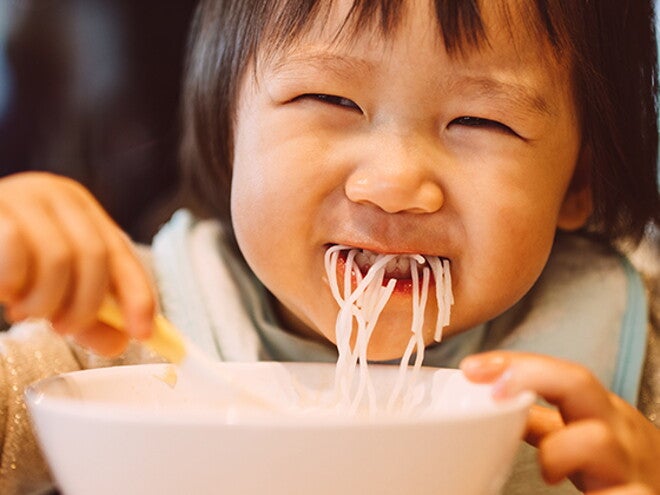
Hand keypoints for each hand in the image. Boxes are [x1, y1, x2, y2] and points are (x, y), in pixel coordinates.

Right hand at [0, 172, 154, 354]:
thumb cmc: (6, 263)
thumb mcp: (52, 289)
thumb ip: (87, 317)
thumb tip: (119, 344)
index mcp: (80, 210)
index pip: (123, 254)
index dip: (138, 296)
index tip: (142, 333)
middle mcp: (56, 195)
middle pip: (95, 256)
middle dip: (84, 305)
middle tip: (62, 328)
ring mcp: (22, 197)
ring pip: (58, 258)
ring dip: (44, 301)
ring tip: (24, 310)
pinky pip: (16, 251)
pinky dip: (13, 283)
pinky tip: (4, 291)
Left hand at [460, 351, 659, 493]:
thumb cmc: (619, 466)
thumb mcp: (583, 434)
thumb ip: (541, 421)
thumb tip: (490, 403)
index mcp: (599, 410)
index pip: (558, 372)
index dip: (515, 366)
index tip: (472, 369)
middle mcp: (617, 429)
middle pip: (578, 383)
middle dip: (530, 378)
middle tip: (493, 395)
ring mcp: (631, 466)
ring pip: (596, 439)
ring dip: (557, 451)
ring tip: (547, 472)